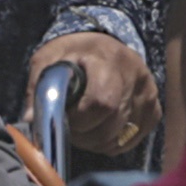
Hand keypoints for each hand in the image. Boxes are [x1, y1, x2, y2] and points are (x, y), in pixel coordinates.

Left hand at [29, 29, 155, 163]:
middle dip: (85, 134)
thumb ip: (38, 86)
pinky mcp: (154, 109)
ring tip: (83, 128)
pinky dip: (112, 142)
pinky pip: (132, 139)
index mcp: (108, 59)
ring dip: (96, 141)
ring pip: (121, 136)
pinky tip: (100, 129)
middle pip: (112, 123)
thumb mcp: (49, 58)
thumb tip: (31, 119)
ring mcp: (148, 93)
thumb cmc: (72, 51)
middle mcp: (135, 76)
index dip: (79, 119)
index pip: (102, 102)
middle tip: (72, 127)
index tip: (63, 117)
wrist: (103, 43)